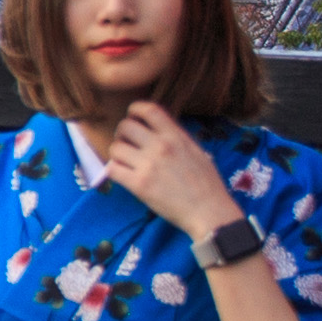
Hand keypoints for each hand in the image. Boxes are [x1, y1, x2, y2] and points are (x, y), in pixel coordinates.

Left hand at [102, 101, 236, 241]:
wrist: (209, 211)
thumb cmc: (207, 184)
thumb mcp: (196, 151)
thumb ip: (175, 138)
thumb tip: (156, 131)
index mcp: (176, 136)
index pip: (148, 109)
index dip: (135, 110)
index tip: (132, 117)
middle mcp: (161, 146)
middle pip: (125, 126)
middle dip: (121, 134)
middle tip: (126, 144)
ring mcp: (148, 165)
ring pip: (115, 148)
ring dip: (117, 155)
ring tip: (125, 162)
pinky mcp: (139, 184)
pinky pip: (112, 170)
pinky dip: (113, 171)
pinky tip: (123, 175)